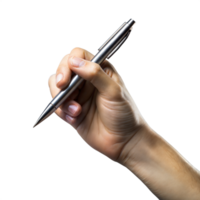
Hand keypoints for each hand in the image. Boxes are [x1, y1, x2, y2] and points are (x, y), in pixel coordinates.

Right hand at [47, 47, 146, 163]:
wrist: (124, 141)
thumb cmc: (125, 114)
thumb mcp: (114, 91)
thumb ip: (95, 74)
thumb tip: (75, 61)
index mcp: (99, 71)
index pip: (78, 56)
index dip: (69, 62)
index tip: (66, 76)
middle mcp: (87, 81)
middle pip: (63, 70)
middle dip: (60, 80)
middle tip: (63, 88)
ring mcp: (78, 96)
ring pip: (56, 88)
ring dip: (61, 99)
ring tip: (76, 110)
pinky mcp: (72, 111)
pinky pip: (58, 106)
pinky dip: (62, 112)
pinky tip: (75, 118)